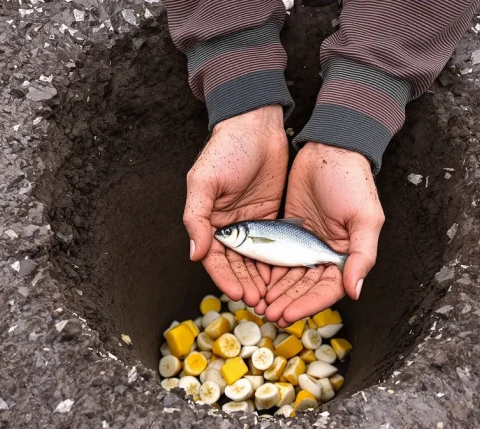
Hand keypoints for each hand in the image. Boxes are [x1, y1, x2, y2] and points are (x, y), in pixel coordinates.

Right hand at [184, 105, 287, 307]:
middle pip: (236, 264)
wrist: (257, 125)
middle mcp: (229, 226)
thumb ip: (196, 218)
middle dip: (246, 284)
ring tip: (272, 297)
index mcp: (209, 220)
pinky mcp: (272, 217)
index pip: (215, 257)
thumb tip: (195, 253)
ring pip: (255, 260)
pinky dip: (277, 262)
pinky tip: (284, 277)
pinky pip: (274, 246)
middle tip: (259, 302)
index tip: (237, 294)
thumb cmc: (226, 148)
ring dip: (261, 279)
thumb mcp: (204, 181)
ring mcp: (252, 224)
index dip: (225, 277)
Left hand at [263, 142, 384, 326]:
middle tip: (267, 314)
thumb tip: (354, 292)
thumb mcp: (365, 218)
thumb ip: (362, 256)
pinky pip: (276, 255)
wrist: (329, 147)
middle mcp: (326, 252)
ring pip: (289, 275)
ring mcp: (305, 242)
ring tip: (259, 304)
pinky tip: (255, 281)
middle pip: (305, 286)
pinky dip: (268, 270)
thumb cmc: (354, 180)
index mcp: (347, 254)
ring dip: (276, 291)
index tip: (288, 315)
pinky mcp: (288, 229)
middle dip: (287, 301)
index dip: (308, 304)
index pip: (327, 288)